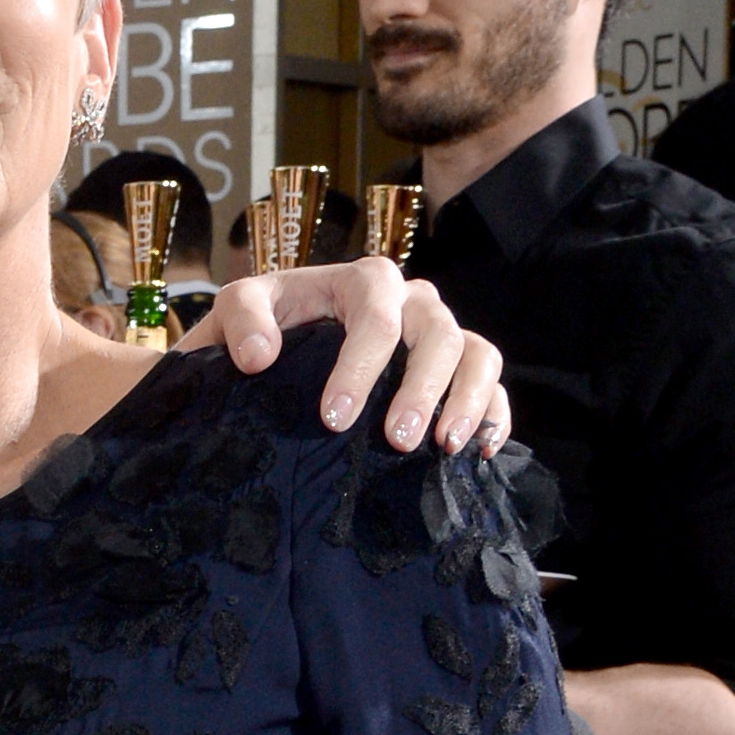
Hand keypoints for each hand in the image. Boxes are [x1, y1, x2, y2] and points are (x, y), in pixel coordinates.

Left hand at [209, 260, 510, 455]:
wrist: (275, 349)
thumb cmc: (261, 327)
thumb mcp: (239, 309)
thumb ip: (241, 319)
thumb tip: (259, 355)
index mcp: (364, 282)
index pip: (376, 316)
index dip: (361, 367)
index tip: (335, 417)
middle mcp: (411, 302)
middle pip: (438, 334)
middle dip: (421, 389)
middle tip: (396, 441)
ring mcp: (440, 333)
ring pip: (477, 353)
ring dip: (467, 400)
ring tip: (444, 448)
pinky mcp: (456, 368)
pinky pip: (492, 382)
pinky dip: (495, 413)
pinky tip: (480, 451)